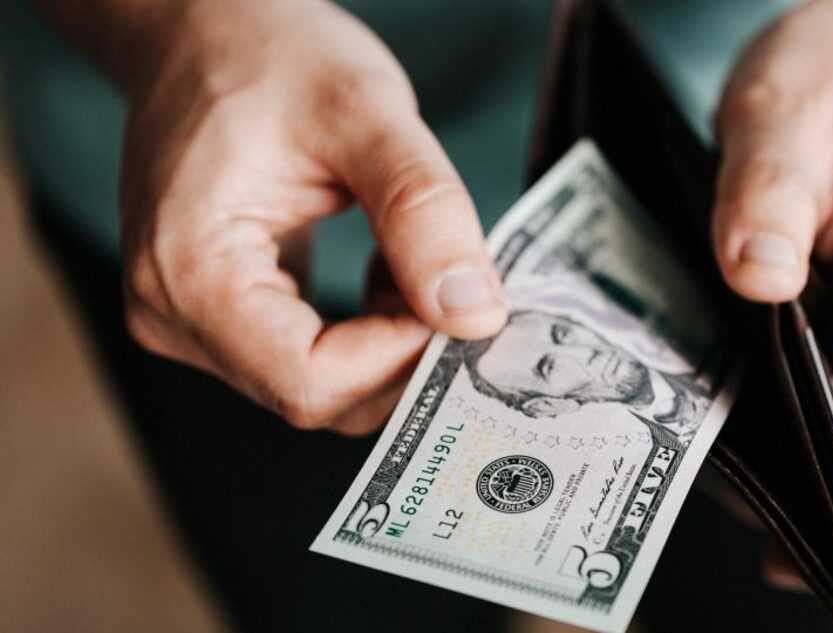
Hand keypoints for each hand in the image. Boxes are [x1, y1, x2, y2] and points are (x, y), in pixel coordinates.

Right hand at [118, 0, 506, 433]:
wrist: (205, 31)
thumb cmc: (270, 55)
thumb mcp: (366, 113)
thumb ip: (423, 213)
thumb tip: (474, 315)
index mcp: (188, 269)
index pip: (309, 380)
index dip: (399, 356)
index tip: (456, 299)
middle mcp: (171, 314)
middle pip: (316, 394)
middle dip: (403, 351)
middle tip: (453, 279)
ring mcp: (189, 322)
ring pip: (320, 386)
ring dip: (390, 341)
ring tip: (411, 258)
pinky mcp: (218, 317)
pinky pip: (309, 362)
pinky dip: (368, 332)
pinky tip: (385, 271)